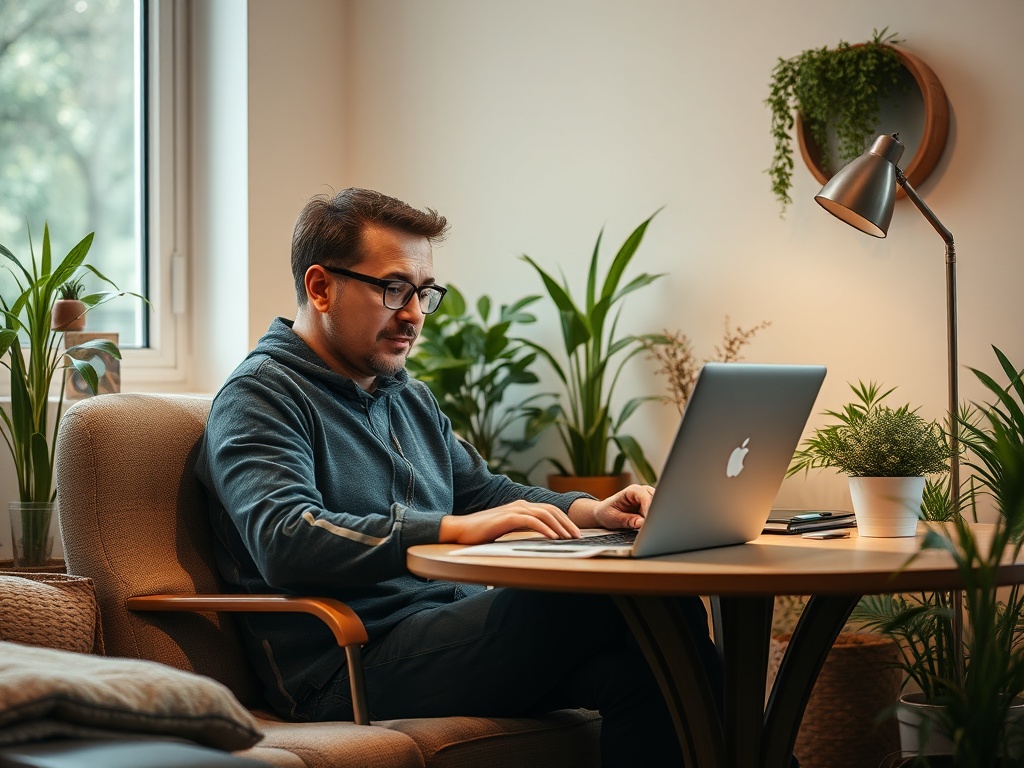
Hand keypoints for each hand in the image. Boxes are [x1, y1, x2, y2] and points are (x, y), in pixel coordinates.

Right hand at [439, 500, 581, 544]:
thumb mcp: (508, 530)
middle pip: (551, 511)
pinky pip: (530, 522)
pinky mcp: (506, 518)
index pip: (549, 510)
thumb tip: (540, 539)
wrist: (461, 530)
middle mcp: (520, 505)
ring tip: (569, 538)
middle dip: (567, 523)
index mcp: (521, 507)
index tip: (574, 533)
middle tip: (578, 536)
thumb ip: (522, 529)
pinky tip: (552, 537)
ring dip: (559, 526)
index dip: (564, 520)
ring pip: (544, 515)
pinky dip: (544, 529)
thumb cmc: (483, 532)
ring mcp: (513, 510)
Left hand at [588, 484, 655, 530]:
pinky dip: (655, 519)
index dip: (648, 508)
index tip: (649, 520)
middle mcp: (642, 492)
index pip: (645, 496)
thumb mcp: (614, 518)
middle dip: (654, 513)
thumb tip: (642, 523)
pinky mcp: (650, 507)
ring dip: (655, 516)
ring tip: (650, 527)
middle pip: (655, 499)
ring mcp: (648, 499)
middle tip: (651, 526)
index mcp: (632, 491)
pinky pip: (658, 512)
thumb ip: (628, 520)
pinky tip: (651, 526)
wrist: (604, 513)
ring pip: (659, 506)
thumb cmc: (607, 512)